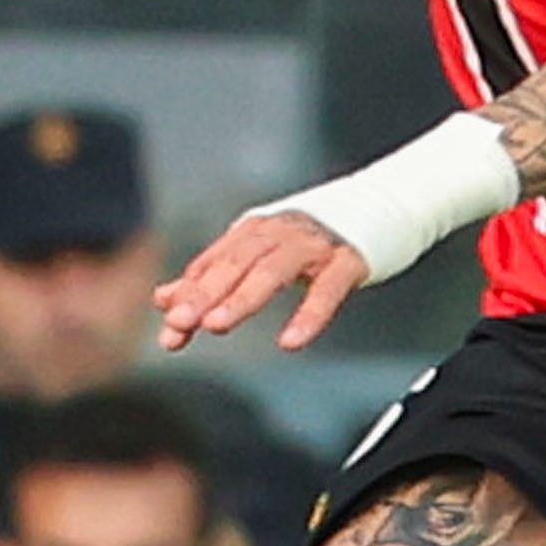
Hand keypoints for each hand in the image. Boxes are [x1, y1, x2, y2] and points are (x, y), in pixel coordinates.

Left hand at [156, 208, 370, 352]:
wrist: (382, 204)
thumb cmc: (314, 238)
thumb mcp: (261, 252)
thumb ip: (214, 277)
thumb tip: (164, 299)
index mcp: (255, 231)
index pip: (214, 263)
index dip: (190, 292)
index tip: (169, 323)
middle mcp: (280, 233)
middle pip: (236, 264)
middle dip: (205, 294)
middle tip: (180, 321)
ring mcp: (316, 245)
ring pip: (273, 271)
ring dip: (242, 297)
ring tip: (217, 325)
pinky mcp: (349, 260)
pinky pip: (328, 289)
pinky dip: (309, 315)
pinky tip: (291, 341)